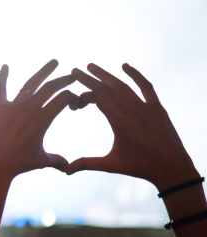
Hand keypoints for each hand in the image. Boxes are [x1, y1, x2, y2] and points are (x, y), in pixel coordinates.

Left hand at [0, 59, 76, 176]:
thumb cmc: (18, 164)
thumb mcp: (41, 160)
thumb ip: (56, 160)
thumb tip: (67, 168)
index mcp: (43, 119)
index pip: (64, 99)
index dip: (73, 97)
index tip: (75, 103)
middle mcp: (29, 108)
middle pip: (51, 87)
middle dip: (64, 79)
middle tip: (72, 75)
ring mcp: (13, 106)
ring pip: (31, 83)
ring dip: (44, 71)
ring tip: (54, 62)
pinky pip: (0, 88)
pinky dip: (2, 76)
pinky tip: (5, 65)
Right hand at [67, 63, 199, 190]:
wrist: (171, 167)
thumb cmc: (139, 167)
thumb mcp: (111, 165)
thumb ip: (87, 164)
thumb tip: (66, 170)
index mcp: (121, 124)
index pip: (99, 99)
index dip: (84, 96)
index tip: (75, 103)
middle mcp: (134, 112)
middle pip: (108, 89)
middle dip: (90, 79)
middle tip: (75, 70)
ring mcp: (147, 108)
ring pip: (123, 86)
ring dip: (107, 75)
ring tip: (92, 66)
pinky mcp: (157, 108)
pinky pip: (146, 87)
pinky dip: (136, 75)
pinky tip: (125, 66)